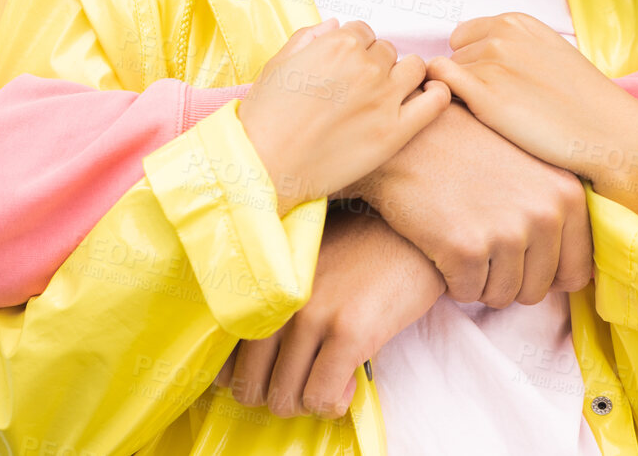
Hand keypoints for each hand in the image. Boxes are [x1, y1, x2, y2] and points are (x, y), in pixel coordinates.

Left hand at [215, 209, 444, 418]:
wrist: (413, 235)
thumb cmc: (358, 251)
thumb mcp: (302, 267)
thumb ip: (273, 303)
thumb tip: (245, 360)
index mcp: (261, 286)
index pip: (224, 358)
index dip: (247, 378)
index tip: (273, 373)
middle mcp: (278, 301)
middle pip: (248, 388)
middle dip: (276, 396)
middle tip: (305, 380)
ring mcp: (313, 316)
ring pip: (283, 400)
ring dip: (307, 401)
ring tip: (330, 378)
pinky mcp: (350, 333)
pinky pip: (321, 398)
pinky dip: (333, 403)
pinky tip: (350, 381)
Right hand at [239, 19, 451, 213]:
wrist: (265, 165)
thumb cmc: (265, 118)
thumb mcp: (278, 64)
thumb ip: (308, 38)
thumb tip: (334, 25)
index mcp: (338, 44)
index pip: (363, 32)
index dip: (354, 49)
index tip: (346, 67)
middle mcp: (366, 66)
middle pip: (387, 50)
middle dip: (375, 64)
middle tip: (358, 88)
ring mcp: (384, 98)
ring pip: (415, 68)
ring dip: (404, 75)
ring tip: (387, 94)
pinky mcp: (395, 132)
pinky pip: (435, 101)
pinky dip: (437, 94)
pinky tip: (425, 100)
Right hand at [349, 102, 592, 306]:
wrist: (408, 136)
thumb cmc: (466, 151)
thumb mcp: (531, 167)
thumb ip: (559, 213)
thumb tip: (579, 277)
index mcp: (568, 196)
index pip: (575, 272)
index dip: (543, 274)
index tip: (517, 255)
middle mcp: (544, 214)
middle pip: (536, 290)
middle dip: (506, 278)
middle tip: (479, 241)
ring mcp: (505, 233)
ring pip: (500, 296)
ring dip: (478, 280)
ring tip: (460, 237)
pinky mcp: (465, 249)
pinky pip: (465, 292)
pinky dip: (450, 278)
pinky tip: (439, 241)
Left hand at [426, 13, 637, 232]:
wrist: (608, 134)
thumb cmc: (579, 101)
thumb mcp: (545, 52)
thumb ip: (510, 45)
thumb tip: (469, 55)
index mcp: (516, 22)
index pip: (463, 37)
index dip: (472, 63)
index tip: (493, 85)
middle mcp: (501, 37)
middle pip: (454, 58)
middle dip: (468, 80)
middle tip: (500, 105)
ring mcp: (492, 64)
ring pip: (447, 77)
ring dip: (462, 97)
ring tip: (497, 117)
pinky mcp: (485, 96)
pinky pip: (440, 87)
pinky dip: (443, 103)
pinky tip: (472, 120)